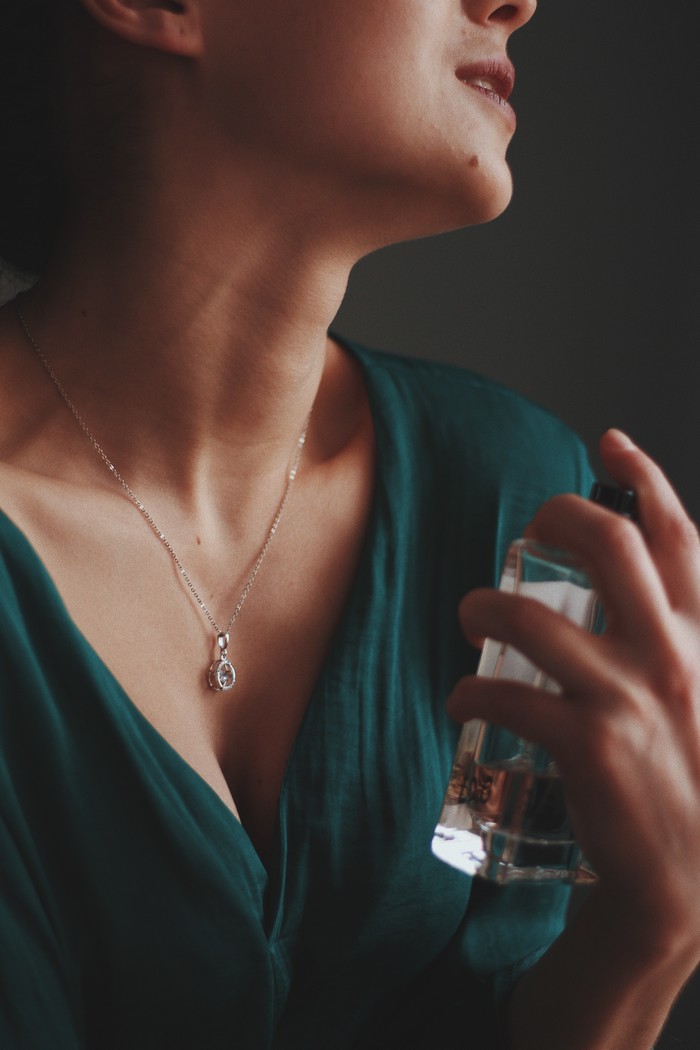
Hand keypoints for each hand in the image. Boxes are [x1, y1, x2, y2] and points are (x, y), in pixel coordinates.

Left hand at [448, 429, 699, 960]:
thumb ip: (674, 647)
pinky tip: (459, 696)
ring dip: (486, 605)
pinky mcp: (587, 747)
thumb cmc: (686, 783)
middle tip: (527, 525)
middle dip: (558, 515)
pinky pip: (506, 695)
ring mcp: (629, 700)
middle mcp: (673, 657)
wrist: (688, 884)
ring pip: (534, 619)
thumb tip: (626, 599)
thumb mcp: (699, 701)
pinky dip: (468, 688)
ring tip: (469, 613)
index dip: (646, 478)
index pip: (683, 540)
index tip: (611, 441)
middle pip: (611, 546)